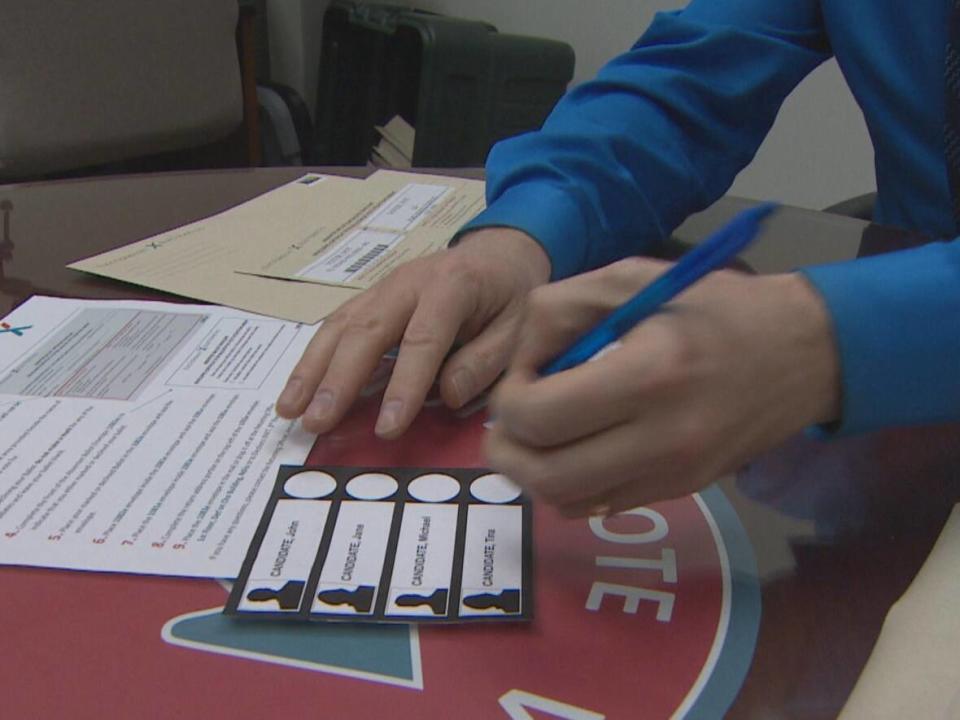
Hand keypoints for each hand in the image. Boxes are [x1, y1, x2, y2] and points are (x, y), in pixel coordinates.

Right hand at [275, 228, 550, 437]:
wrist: (499, 252)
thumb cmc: (510, 296)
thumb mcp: (518, 328)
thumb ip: (485, 361)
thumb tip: (447, 396)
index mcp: (452, 286)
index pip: (422, 340)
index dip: (403, 386)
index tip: (386, 429)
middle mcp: (407, 282)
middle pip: (366, 330)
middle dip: (338, 380)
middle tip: (317, 423)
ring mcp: (383, 288)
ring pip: (340, 327)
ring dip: (311, 370)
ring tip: (290, 410)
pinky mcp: (369, 299)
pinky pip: (336, 327)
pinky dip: (314, 359)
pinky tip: (297, 390)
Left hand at [484, 257, 840, 516]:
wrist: (804, 352)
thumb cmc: (716, 306)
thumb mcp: (634, 278)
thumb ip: (561, 309)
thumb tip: (517, 363)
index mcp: (649, 374)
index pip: (540, 416)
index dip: (509, 400)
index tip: (523, 377)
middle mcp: (662, 438)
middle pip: (546, 474)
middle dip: (508, 448)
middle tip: (511, 419)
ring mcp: (674, 475)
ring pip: (567, 501)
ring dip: (534, 472)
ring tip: (539, 434)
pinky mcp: (683, 491)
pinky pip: (600, 506)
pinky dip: (570, 484)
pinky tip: (578, 448)